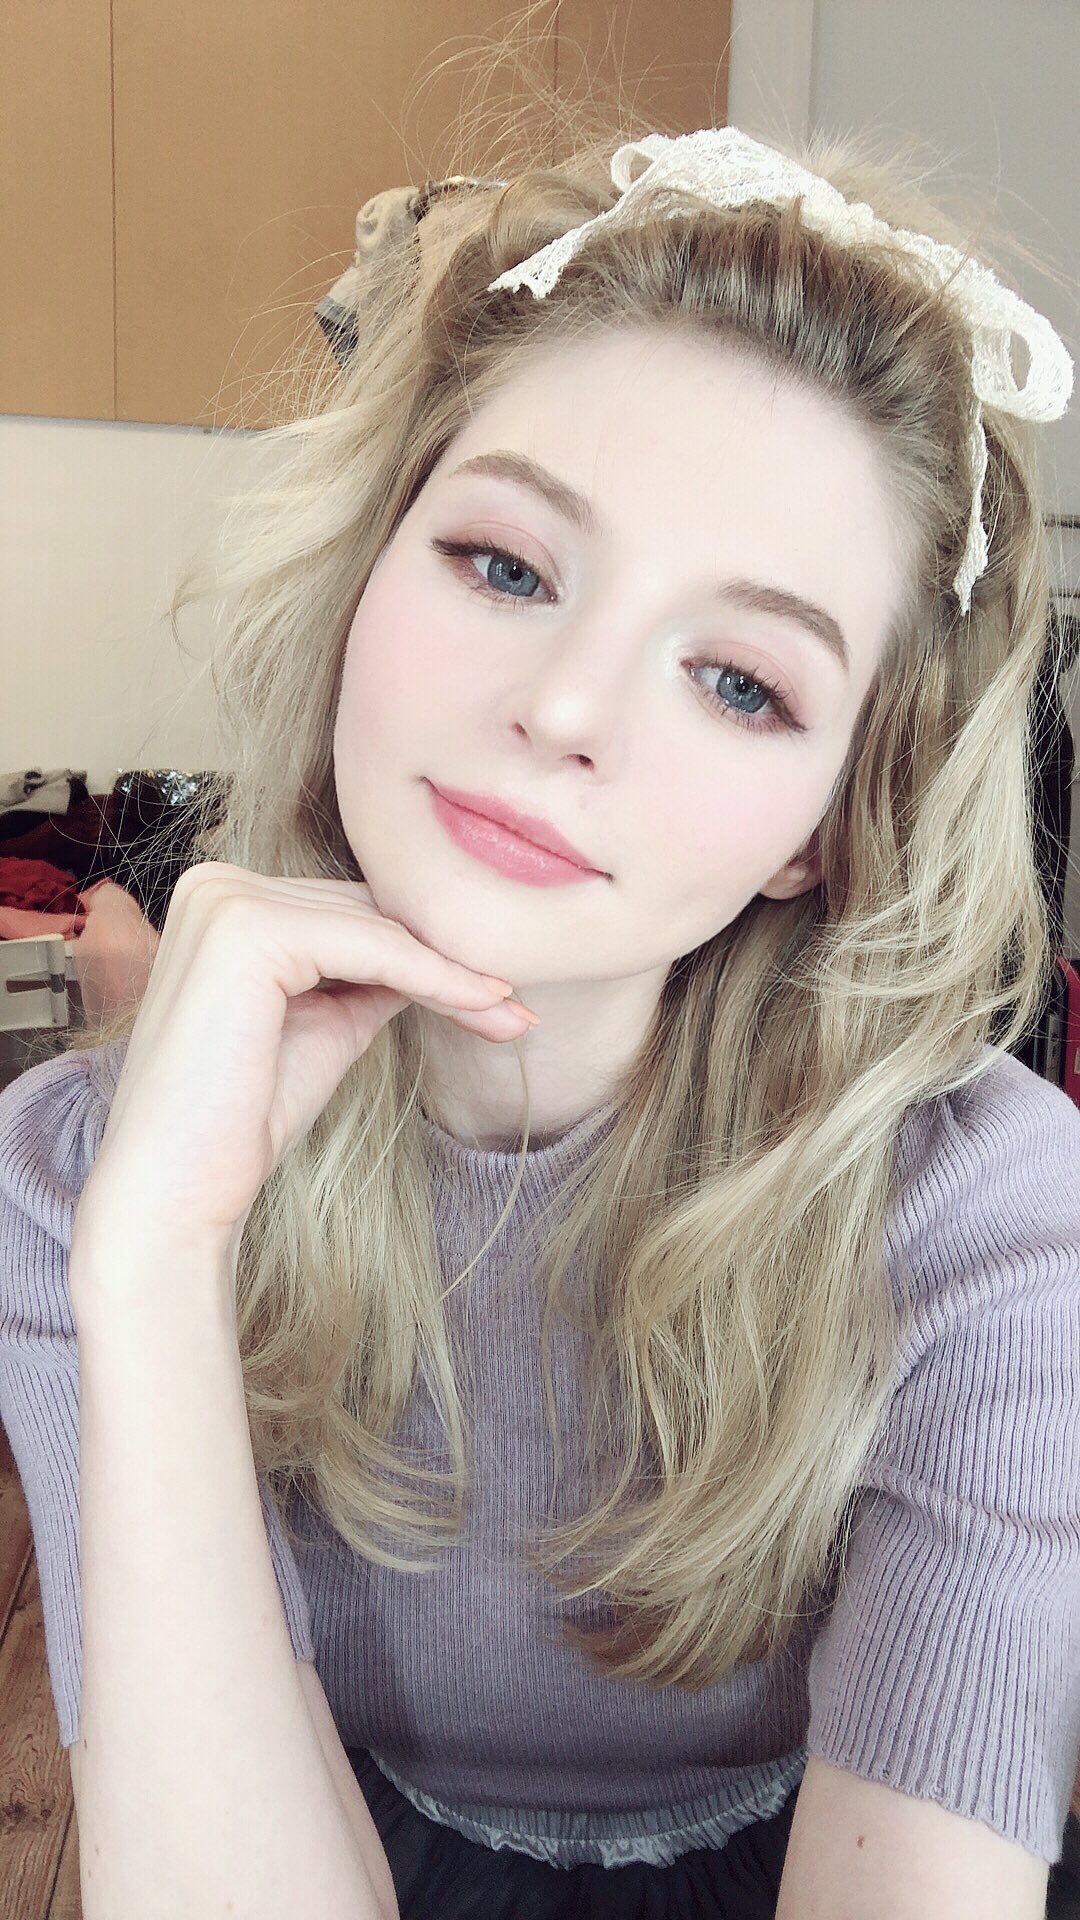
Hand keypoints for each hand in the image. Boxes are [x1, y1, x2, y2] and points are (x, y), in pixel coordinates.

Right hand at [73, 862, 535, 1258]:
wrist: (178, 1191)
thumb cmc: (242, 1119)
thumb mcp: (325, 1024)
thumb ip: (371, 977)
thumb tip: (445, 954)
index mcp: (221, 898)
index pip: (347, 910)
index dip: (425, 951)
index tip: (498, 995)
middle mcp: (215, 882)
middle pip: (366, 911)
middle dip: (450, 962)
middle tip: (519, 1006)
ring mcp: (226, 901)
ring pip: (378, 928)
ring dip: (455, 972)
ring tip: (513, 1013)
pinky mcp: (248, 933)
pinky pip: (375, 949)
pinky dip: (436, 979)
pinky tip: (485, 1006)